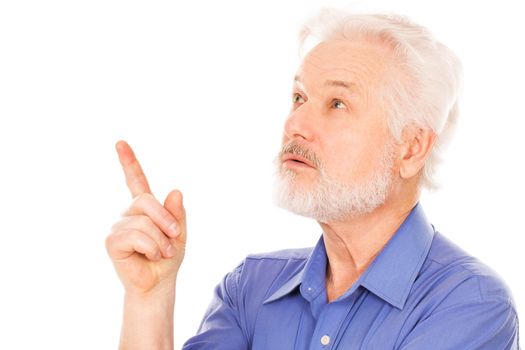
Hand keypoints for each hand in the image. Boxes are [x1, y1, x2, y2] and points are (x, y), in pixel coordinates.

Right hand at [106, 140, 186, 294]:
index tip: (120, 143)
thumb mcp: (179, 233)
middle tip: (175, 237)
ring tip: (162, 253)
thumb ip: (177, 213)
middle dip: (166, 219)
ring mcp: (119, 225)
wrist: (158, 283)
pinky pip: (136, 236)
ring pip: (144, 222)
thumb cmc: (168, 257)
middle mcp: (128, 213)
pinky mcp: (112, 241)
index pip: (135, 180)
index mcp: (145, 208)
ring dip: (161, 240)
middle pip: (146, 201)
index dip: (129, 161)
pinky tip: (149, 256)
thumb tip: (176, 191)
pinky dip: (151, 248)